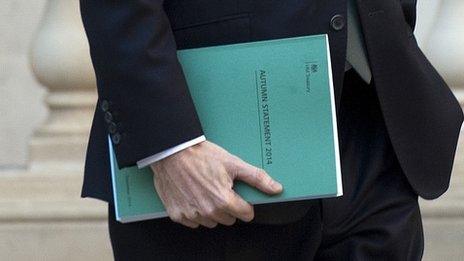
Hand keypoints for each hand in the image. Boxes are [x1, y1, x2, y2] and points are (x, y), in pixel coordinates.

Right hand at [150, 141, 282, 227]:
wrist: (172, 152)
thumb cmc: (201, 155)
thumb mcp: (233, 163)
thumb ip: (257, 178)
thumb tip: (276, 189)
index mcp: (223, 200)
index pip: (246, 214)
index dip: (245, 203)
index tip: (237, 193)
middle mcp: (208, 211)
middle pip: (229, 219)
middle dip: (228, 206)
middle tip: (220, 188)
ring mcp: (191, 214)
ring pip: (212, 222)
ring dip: (212, 210)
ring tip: (205, 190)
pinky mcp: (177, 215)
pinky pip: (193, 222)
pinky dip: (195, 212)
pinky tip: (193, 195)